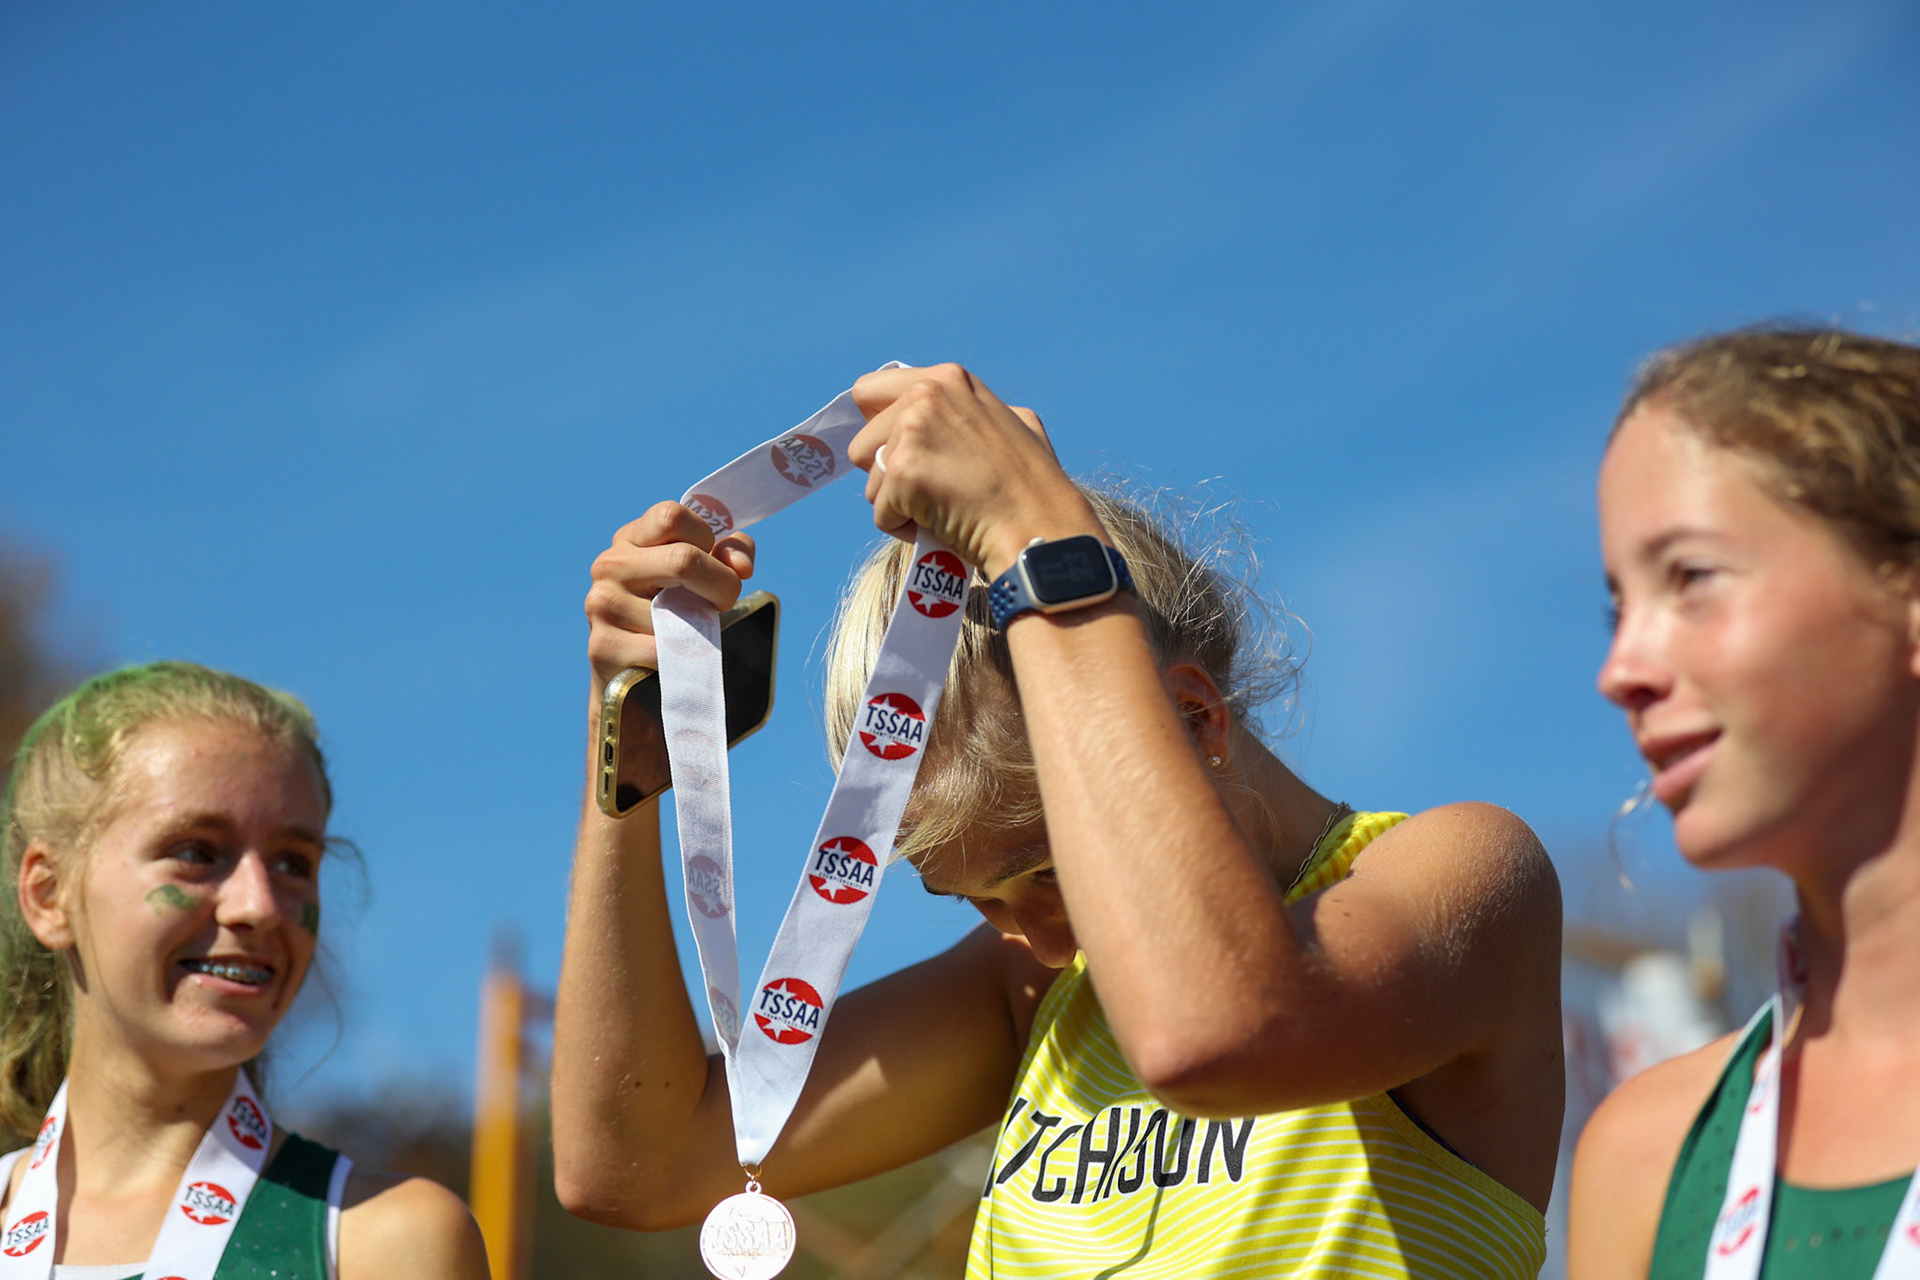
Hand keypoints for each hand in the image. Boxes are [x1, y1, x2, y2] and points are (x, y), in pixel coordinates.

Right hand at [585, 501, 756, 690]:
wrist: (633, 678)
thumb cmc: (673, 614)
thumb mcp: (700, 574)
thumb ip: (729, 554)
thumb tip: (740, 567)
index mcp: (631, 538)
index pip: (672, 515)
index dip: (707, 538)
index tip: (714, 562)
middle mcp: (610, 565)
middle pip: (683, 559)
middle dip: (721, 584)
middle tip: (724, 603)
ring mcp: (601, 604)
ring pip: (678, 611)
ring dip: (699, 627)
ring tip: (690, 632)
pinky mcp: (603, 646)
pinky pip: (664, 648)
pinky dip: (682, 656)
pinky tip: (673, 657)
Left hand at [848, 364, 1103, 575]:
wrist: (1038, 527)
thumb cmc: (1034, 486)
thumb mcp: (1014, 421)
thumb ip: (971, 410)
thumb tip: (951, 411)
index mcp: (948, 379)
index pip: (869, 392)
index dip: (878, 429)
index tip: (903, 453)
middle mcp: (925, 396)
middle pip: (862, 444)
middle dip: (887, 474)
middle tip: (931, 489)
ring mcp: (912, 432)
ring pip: (869, 482)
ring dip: (897, 504)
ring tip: (940, 510)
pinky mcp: (902, 473)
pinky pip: (881, 514)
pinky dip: (905, 529)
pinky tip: (941, 526)